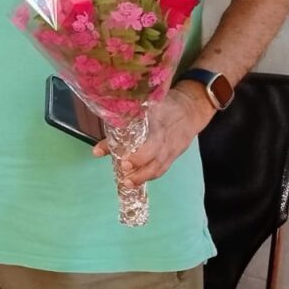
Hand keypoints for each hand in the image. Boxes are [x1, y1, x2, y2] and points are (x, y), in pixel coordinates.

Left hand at [92, 85, 212, 186]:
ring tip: (128, 182)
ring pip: (160, 163)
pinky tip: (138, 180)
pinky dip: (151, 175)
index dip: (136, 140)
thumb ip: (121, 124)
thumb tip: (97, 150)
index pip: (145, 126)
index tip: (125, 153)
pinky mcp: (175, 154)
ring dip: (144, 175)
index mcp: (155, 115)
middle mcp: (164, 132)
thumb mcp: (144, 107)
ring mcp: (171, 145)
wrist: (191, 110)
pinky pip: (164, 167)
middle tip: (124, 166)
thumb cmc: (161, 106)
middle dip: (140, 159)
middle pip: (155, 149)